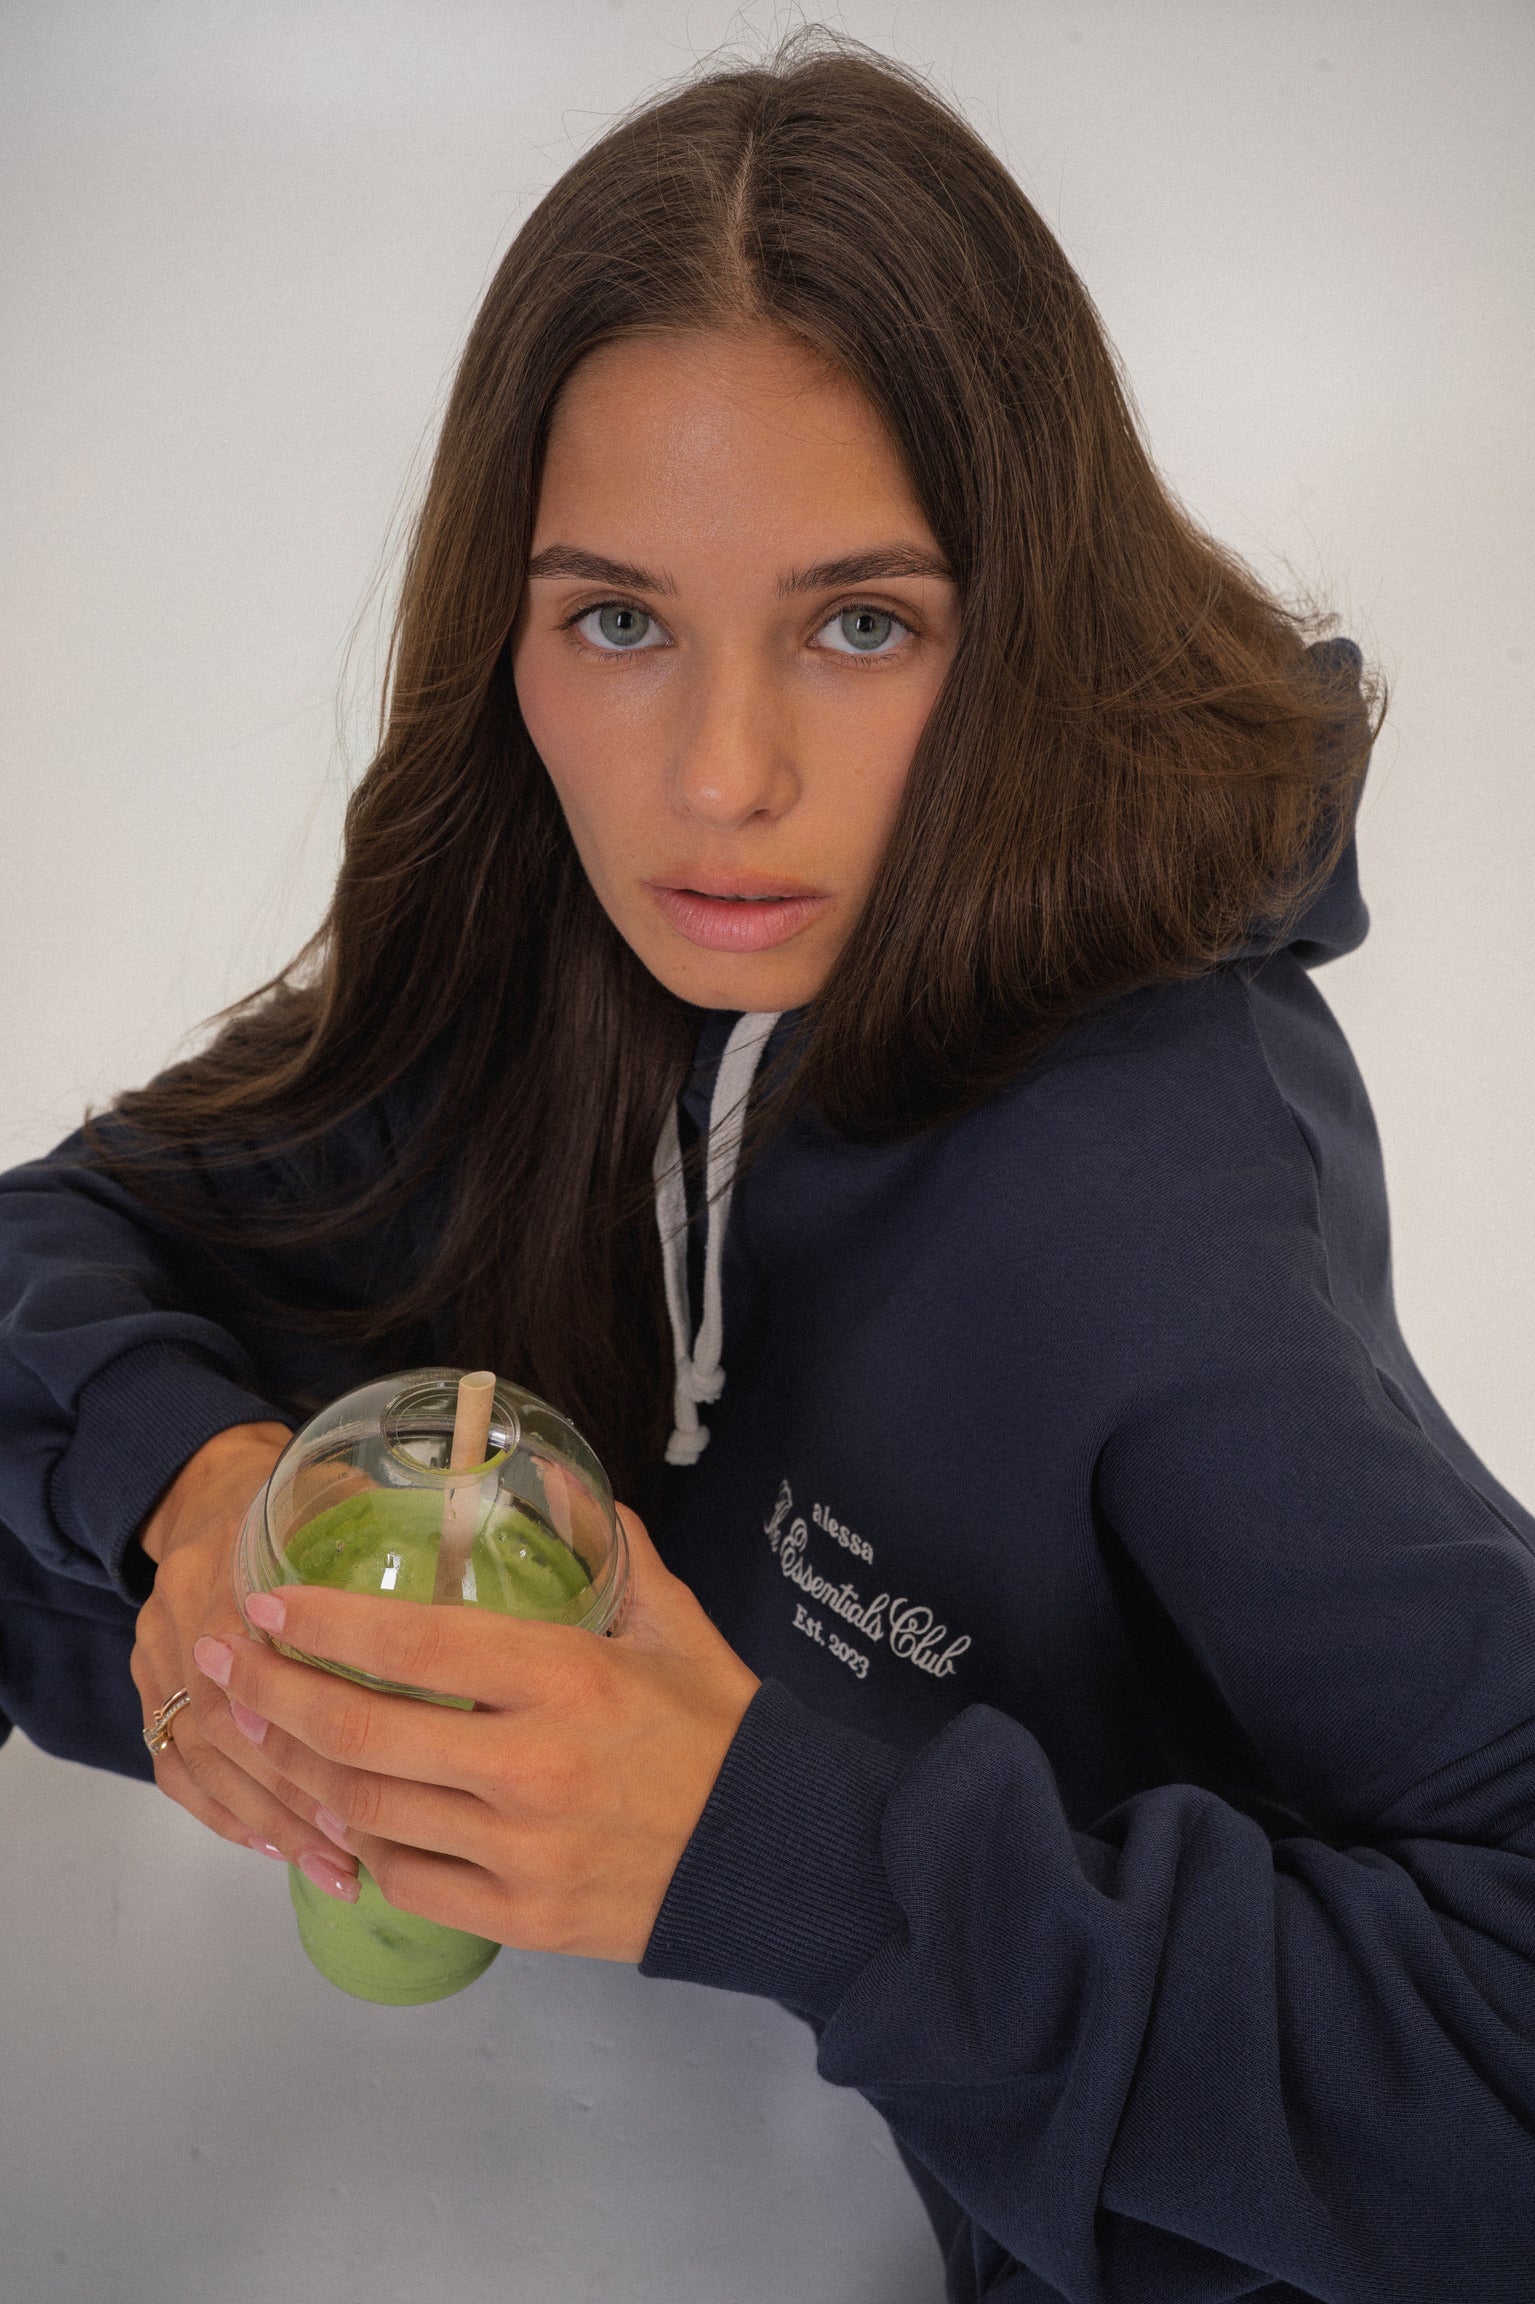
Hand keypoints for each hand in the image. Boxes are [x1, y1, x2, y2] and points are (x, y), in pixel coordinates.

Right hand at [132, 1422, 359, 1896]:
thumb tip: (508, 1593)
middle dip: (298, 1792)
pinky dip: (229, 1818)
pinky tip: (284, 1852)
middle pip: (223, 1725)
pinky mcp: (147, 1690)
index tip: (381, 1770)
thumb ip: (405, 1533)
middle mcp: (174, 1613)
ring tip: (339, 1867)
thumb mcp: (349, 1491)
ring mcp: (150, 1657)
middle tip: (367, 1846)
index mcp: (223, 1556)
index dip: (311, 1717)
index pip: (254, 1652)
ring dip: (272, 1820)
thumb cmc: (308, 1487)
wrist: (210, 1479)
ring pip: (201, 1760)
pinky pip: (176, 1772)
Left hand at [189, 1506, 759, 1956]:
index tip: (270, 1602)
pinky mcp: (521, 1916)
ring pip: (369, 1812)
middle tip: (228, 1665)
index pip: (416, 1642)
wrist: (775, 1859)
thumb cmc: (723, 1734)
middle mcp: (531, 1767)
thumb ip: (616, 1557)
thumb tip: (568, 1490)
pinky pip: (408, 1882)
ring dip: (304, 1772)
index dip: (326, 1623)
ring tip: (268, 1734)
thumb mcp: (676, 1628)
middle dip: (275, 1694)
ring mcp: (521, 1851)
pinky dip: (364, 1848)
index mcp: (566, 1679)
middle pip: (361, 1734)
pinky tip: (345, 1816)